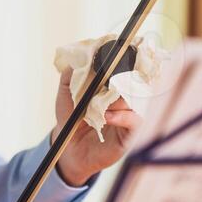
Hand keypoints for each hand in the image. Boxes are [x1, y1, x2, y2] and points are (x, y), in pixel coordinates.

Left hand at [52, 66, 142, 186]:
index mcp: (112, 85)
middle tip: (106, 76)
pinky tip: (106, 117)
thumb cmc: (71, 119)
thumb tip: (79, 58)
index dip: (121, 60)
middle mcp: (124, 97)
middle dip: (119, 77)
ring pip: (134, 99)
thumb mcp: (66, 94)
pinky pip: (135, 120)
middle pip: (133, 81)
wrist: (69, 148)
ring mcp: (130, 114)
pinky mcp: (131, 133)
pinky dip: (121, 116)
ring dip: (116, 99)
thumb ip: (70, 76)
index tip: (111, 53)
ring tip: (98, 105)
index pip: (124, 68)